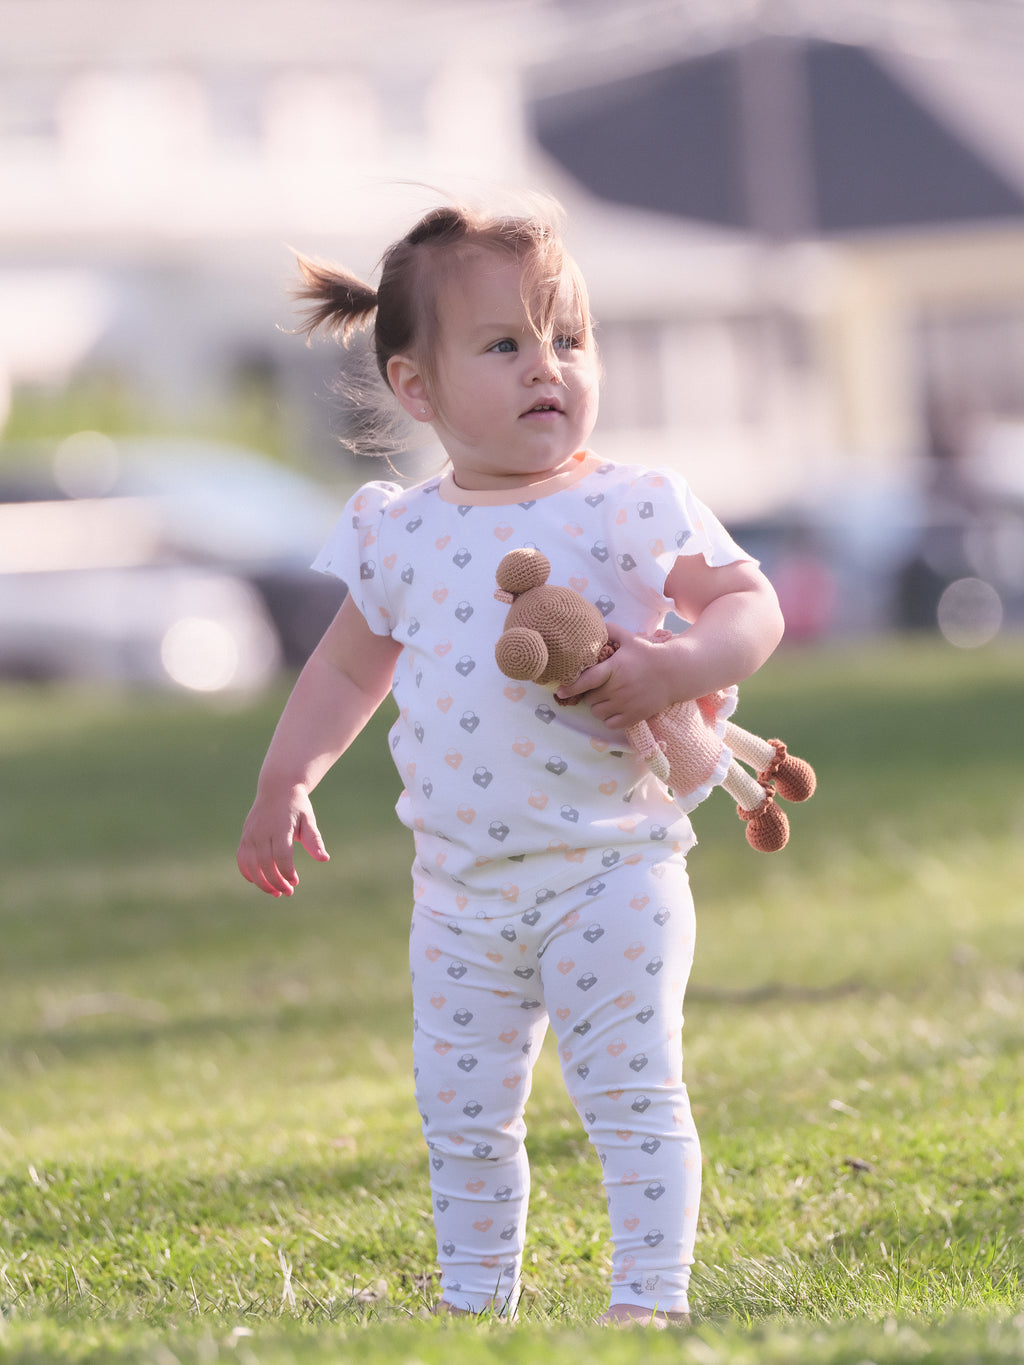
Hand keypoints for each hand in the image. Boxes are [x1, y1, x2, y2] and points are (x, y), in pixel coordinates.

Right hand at [237, 786, 329, 896]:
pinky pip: (241, 858)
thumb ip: (313, 839)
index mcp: (280, 827)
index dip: (287, 872)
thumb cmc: (297, 806)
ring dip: (261, 882)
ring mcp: (251, 834)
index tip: (295, 882)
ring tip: (275, 892)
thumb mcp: (308, 819)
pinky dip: (247, 872)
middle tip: (288, 892)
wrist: (277, 788)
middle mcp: (262, 831)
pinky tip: (257, 882)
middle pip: (265, 863)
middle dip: (276, 882)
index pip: (281, 855)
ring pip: (251, 864)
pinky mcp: (245, 836)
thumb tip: (324, 859)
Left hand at [555, 622, 683, 729]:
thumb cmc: (650, 654)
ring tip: (606, 697)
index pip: (586, 680)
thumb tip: (595, 624)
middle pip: (590, 698)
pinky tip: (614, 708)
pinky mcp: (634, 716)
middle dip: (590, 693)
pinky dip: (608, 718)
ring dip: (598, 706)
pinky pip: (610, 724)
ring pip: (597, 712)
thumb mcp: (630, 639)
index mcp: (614, 669)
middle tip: (598, 687)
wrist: (675, 672)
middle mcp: (618, 689)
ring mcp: (626, 704)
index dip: (571, 687)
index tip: (560, 691)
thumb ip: (611, 631)